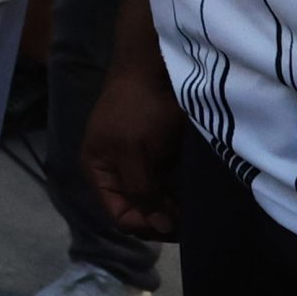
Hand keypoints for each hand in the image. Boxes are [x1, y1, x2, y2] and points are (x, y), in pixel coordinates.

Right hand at [83, 60, 186, 238]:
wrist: (156, 68)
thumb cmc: (137, 109)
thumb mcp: (132, 152)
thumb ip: (141, 191)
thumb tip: (160, 226)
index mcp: (99, 170)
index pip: (119, 215)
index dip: (144, 224)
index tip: (173, 225)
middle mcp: (118, 171)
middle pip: (139, 210)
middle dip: (163, 217)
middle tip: (188, 217)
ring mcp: (140, 163)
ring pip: (158, 200)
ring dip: (176, 207)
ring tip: (195, 206)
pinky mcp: (161, 155)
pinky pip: (171, 184)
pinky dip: (183, 192)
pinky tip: (197, 193)